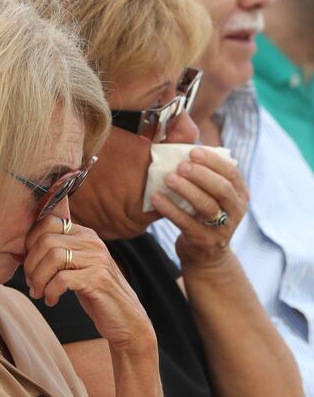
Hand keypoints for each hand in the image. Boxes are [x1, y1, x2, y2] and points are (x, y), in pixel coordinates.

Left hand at [24, 216, 155, 350]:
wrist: (126, 319)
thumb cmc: (96, 294)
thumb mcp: (78, 267)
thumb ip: (60, 253)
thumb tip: (24, 251)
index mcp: (85, 235)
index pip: (49, 222)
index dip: (30, 242)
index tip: (30, 264)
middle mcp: (92, 242)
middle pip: (46, 240)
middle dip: (31, 265)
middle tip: (32, 284)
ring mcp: (97, 260)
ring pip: (53, 257)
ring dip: (39, 279)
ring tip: (40, 293)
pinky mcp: (98, 280)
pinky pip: (62, 279)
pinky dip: (51, 292)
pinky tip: (52, 301)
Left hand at [151, 147, 247, 267]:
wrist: (206, 257)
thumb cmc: (203, 216)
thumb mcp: (211, 196)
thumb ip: (205, 173)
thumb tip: (184, 139)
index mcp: (239, 194)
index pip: (231, 173)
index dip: (213, 161)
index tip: (194, 151)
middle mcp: (235, 211)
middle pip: (222, 189)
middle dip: (202, 174)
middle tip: (181, 165)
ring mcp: (222, 228)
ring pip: (206, 205)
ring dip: (186, 190)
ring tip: (169, 178)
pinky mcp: (204, 241)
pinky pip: (186, 222)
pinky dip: (170, 209)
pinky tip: (157, 198)